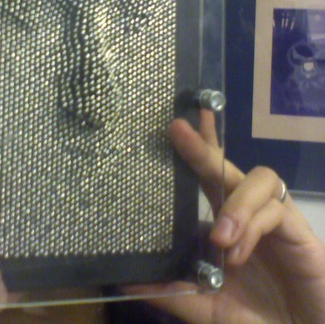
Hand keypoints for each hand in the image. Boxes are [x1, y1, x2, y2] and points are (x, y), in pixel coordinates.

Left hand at [135, 110, 324, 323]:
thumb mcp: (209, 307)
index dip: (195, 145)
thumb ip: (175, 294)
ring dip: (235, 204)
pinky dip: (253, 226)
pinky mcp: (298, 229)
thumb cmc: (258, 315)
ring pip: (259, 179)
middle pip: (226, 166)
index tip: (173, 121)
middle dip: (203, 147)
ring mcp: (275, 215)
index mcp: (224, 219)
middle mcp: (248, 209)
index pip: (207, 174)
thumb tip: (128, 282)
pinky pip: (275, 211)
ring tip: (220, 239)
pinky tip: (239, 252)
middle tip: (177, 130)